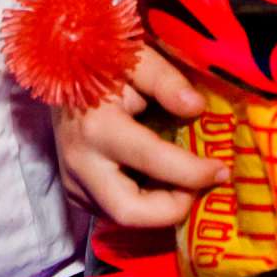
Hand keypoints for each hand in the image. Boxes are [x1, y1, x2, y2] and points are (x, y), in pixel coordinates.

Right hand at [52, 45, 230, 228]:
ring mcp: (73, 182)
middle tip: (199, 186)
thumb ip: (166, 81)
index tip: (221, 170)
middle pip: (130, 213)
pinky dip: (142, 201)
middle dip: (172, 207)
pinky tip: (155, 177)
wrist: (55, 68)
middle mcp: (81, 163)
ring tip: (180, 177)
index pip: (154, 162)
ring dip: (158, 206)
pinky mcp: (72, 191)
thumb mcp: (135, 59)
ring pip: (122, 217)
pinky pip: (113, 210)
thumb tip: (197, 108)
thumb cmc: (100, 60)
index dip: (193, 172)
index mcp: (98, 128)